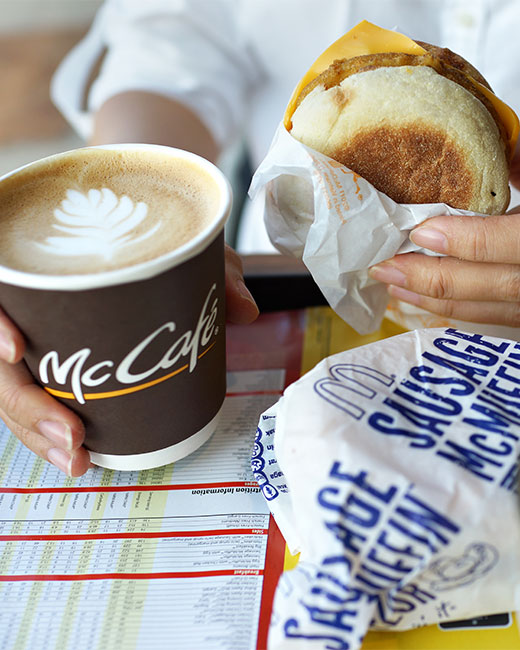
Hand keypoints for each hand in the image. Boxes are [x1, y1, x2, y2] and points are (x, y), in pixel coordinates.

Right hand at [0, 245, 257, 475]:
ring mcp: (40, 339)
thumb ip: (213, 268)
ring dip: (39, 432)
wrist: (155, 236)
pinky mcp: (59, 364)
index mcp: (44, 269)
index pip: (0, 298)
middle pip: (3, 364)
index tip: (19, 352)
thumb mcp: (184, 243)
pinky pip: (42, 399)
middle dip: (27, 407)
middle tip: (72, 437)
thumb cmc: (153, 234)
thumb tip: (243, 309)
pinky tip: (78, 454)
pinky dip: (53, 431)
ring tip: (77, 459)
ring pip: (16, 392)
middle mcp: (31, 308)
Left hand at [369, 128, 519, 325]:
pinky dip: (471, 313)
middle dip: (445, 280)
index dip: (476, 241)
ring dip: (449, 303)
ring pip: (518, 310)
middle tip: (389, 267)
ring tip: (399, 287)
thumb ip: (501, 156)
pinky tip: (432, 301)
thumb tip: (427, 171)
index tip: (420, 231)